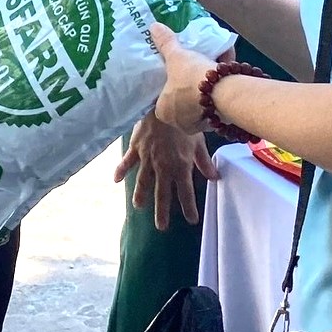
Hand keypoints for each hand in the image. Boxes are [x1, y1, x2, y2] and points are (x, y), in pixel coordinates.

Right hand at [115, 113, 216, 229]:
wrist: (164, 104)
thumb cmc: (185, 121)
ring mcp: (148, 159)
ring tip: (138, 207)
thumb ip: (204, 162)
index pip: (186, 193)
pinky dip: (120, 170)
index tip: (192, 220)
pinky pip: (127, 162)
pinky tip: (115, 179)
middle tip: (161, 227)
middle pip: (162, 194)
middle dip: (162, 212)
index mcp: (181, 167)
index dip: (189, 208)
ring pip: (143, 182)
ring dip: (141, 195)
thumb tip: (215, 178)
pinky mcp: (136, 148)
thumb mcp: (198, 142)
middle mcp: (164, 167)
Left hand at [147, 22, 219, 136]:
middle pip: (183, 101)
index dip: (170, 85)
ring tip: (210, 69)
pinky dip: (219, 91)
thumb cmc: (190, 77)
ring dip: (206, 89)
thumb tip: (153, 27)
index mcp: (163, 110)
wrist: (221, 91)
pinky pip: (217, 103)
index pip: (163, 98)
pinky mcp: (219, 122)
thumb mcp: (176, 56)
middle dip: (189, 87)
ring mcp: (200, 125)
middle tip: (194, 71)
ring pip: (202, 103)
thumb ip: (165, 43)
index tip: (176, 74)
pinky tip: (224, 74)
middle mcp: (179, 122)